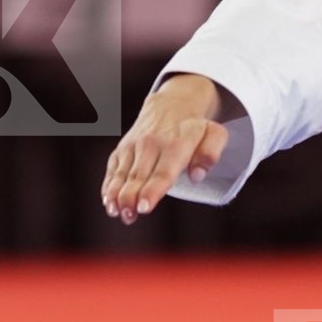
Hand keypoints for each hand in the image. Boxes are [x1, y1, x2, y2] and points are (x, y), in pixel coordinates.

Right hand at [102, 74, 230, 223]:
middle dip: (131, 198)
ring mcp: (133, 146)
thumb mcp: (214, 134)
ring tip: (116, 213)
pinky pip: (112, 169)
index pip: (162, 172)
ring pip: (122, 173)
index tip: (144, 207)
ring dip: (117, 195)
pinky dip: (108, 186)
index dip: (152, 191)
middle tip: (129, 217)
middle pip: (138, 176)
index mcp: (174, 146)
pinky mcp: (122, 149)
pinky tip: (108, 202)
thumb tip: (197, 176)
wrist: (171, 104)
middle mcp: (150, 145)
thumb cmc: (195, 127)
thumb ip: (210, 154)